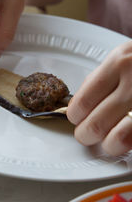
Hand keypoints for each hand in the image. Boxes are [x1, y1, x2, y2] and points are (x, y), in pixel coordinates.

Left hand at [67, 40, 131, 155]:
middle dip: (85, 134)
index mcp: (119, 63)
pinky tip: (127, 138)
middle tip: (86, 134)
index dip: (75, 116)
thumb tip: (78, 104)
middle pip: (96, 123)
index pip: (83, 100)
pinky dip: (129, 142)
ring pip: (118, 139)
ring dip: (108, 145)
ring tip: (107, 141)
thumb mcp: (124, 56)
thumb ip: (100, 77)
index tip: (75, 118)